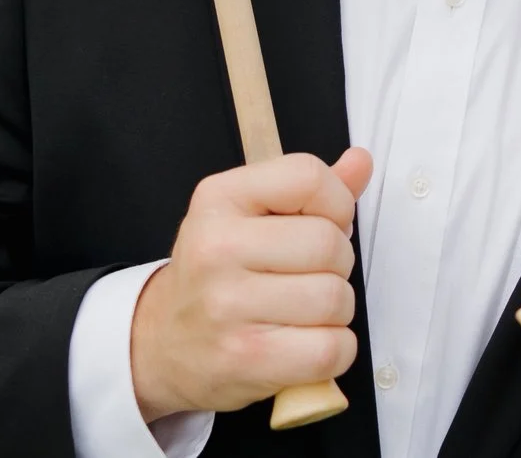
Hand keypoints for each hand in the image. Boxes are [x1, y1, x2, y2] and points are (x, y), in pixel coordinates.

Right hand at [131, 147, 372, 421]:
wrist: (160, 343)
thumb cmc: (216, 275)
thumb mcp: (247, 215)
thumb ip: (308, 189)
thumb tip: (360, 162)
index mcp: (219, 198)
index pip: (308, 177)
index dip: (336, 202)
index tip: (324, 223)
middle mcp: (217, 248)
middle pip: (330, 244)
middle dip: (337, 264)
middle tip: (309, 276)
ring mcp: (227, 306)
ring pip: (335, 298)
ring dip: (336, 311)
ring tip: (304, 312)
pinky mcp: (245, 358)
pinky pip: (330, 350)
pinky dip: (335, 350)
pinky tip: (307, 344)